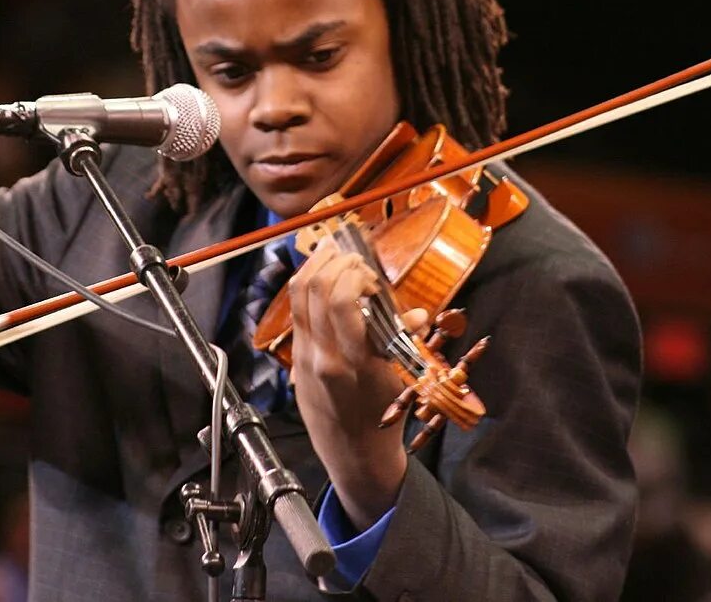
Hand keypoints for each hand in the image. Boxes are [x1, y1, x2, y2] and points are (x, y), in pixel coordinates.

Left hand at [288, 237, 427, 529]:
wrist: (352, 454)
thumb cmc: (380, 420)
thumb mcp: (399, 380)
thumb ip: (402, 341)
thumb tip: (415, 312)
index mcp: (351, 362)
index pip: (340, 301)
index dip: (355, 274)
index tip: (372, 275)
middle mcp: (320, 355)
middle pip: (314, 289)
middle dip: (335, 262)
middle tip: (355, 259)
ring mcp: (303, 355)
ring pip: (298, 295)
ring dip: (316, 266)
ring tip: (335, 254)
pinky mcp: (295, 357)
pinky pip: (296, 311)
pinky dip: (308, 287)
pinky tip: (324, 279)